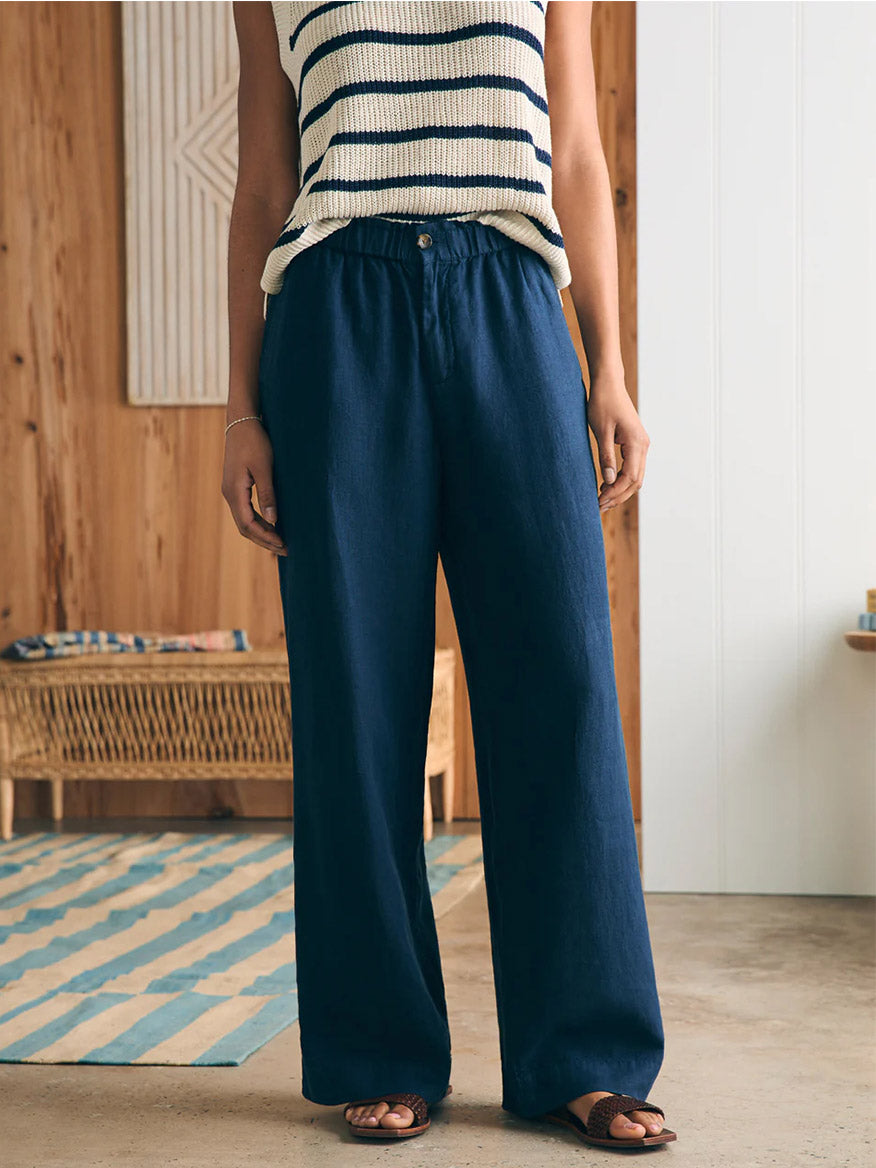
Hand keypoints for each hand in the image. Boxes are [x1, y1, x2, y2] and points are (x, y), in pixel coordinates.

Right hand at [221, 419, 286, 554]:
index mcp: (234, 491)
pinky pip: (245, 512)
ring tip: (280, 542)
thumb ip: (268, 494)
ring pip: (244, 521)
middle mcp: (229, 494)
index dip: (266, 537)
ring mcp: (231, 491)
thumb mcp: (264, 467)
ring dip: (261, 533)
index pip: (248, 524)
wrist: (241, 422)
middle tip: (285, 549)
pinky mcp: (236, 486)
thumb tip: (273, 520)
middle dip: (264, 540)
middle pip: (244, 528)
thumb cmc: (254, 441)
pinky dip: (258, 522)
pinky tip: (272, 524)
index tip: (283, 544)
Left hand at [586, 375, 649, 511]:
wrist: (609, 383)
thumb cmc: (603, 403)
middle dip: (618, 496)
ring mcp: (641, 445)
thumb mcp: (601, 431)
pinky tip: (606, 485)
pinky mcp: (635, 444)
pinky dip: (621, 480)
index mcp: (637, 443)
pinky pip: (632, 468)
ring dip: (620, 490)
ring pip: (635, 477)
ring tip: (602, 500)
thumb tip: (608, 481)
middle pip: (635, 482)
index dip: (614, 492)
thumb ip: (606, 456)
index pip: (629, 477)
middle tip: (598, 507)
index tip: (598, 501)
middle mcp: (643, 446)